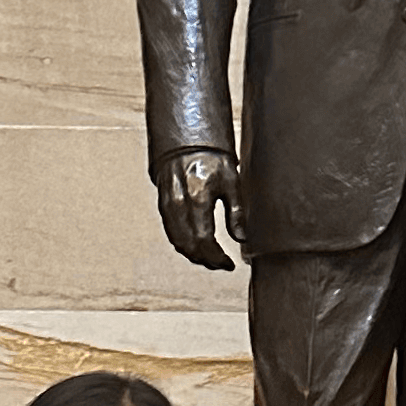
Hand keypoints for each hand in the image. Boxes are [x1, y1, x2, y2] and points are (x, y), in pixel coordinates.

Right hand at [156, 148, 244, 269]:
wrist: (188, 141)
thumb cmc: (213, 158)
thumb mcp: (232, 182)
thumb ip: (236, 212)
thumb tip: (242, 239)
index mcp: (197, 198)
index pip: (204, 240)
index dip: (216, 258)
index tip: (229, 264)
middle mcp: (178, 203)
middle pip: (189, 245)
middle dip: (206, 260)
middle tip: (221, 264)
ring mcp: (167, 204)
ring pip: (177, 241)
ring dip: (194, 255)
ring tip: (211, 259)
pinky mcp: (163, 204)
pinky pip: (171, 231)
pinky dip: (183, 244)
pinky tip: (197, 247)